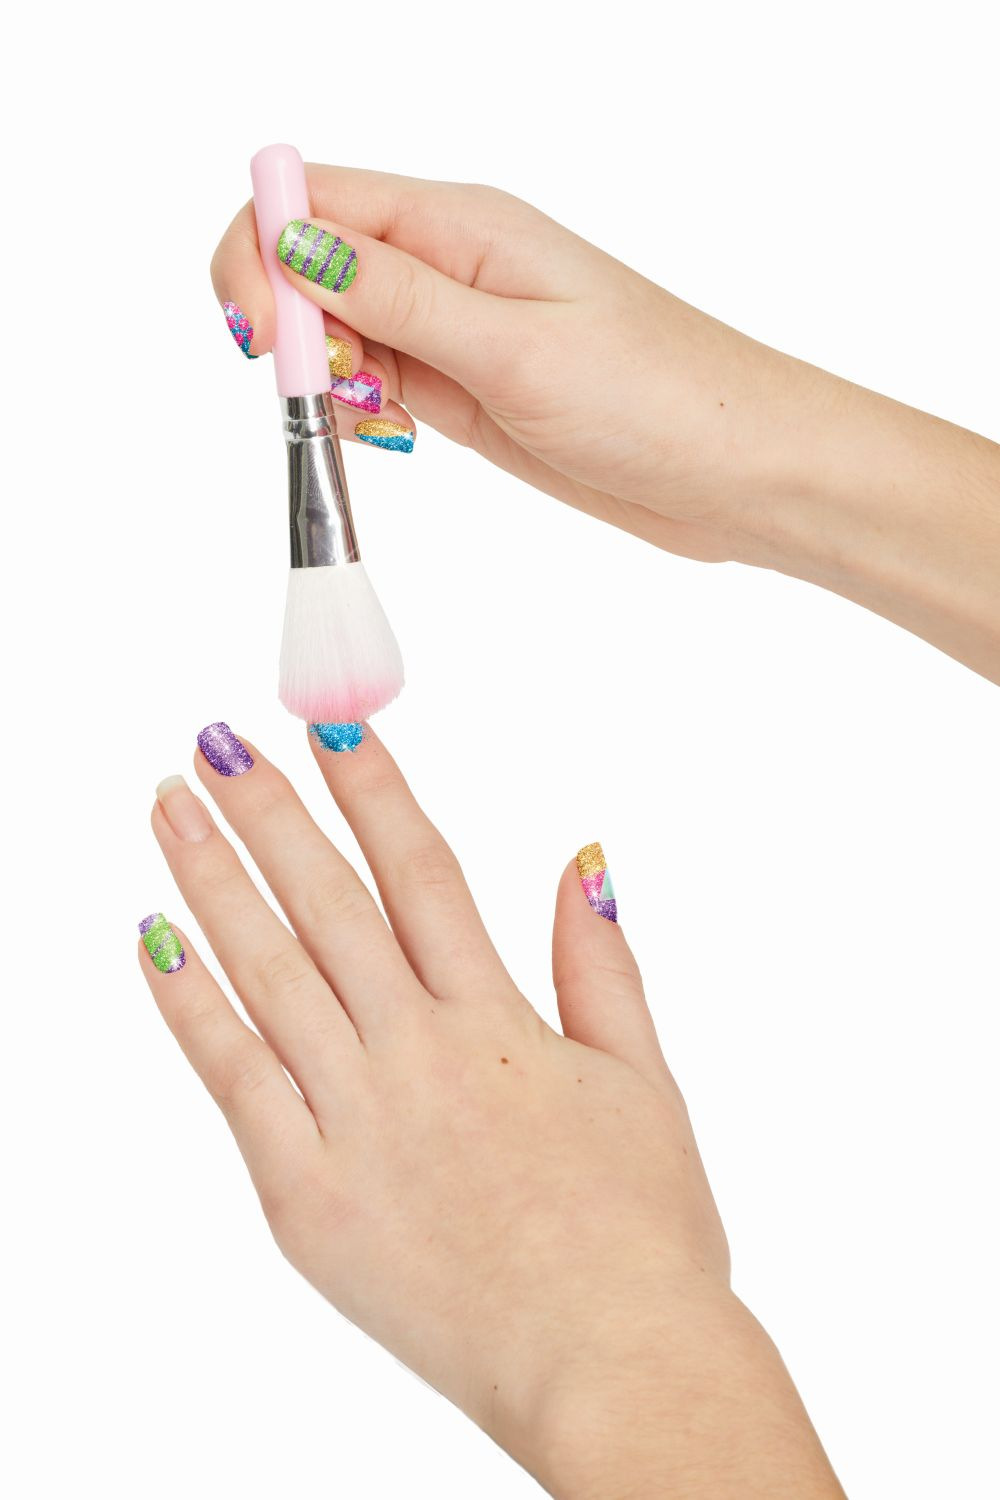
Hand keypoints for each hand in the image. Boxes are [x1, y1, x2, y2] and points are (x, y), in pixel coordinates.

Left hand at [141, 723, 842, 1497]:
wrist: (614, 1366)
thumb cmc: (641, 1233)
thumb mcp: (642, 1080)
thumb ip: (600, 962)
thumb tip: (583, 854)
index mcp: (497, 1021)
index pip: (419, 870)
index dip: (371, 788)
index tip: (327, 723)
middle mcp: (416, 1054)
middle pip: (327, 903)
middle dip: (267, 810)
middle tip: (213, 738)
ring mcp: (353, 1121)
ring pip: (269, 972)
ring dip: (213, 879)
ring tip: (169, 805)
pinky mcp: (305, 1195)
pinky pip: (234, 1080)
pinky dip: (190, 1006)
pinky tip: (154, 938)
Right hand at [213, 166, 999, 682]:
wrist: (733, 473)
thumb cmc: (657, 398)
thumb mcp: (517, 349)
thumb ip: (399, 300)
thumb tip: (291, 242)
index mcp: (462, 226)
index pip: (312, 197)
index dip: (261, 255)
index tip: (266, 341)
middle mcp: (448, 266)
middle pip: (307, 261)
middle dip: (286, 326)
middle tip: (331, 392)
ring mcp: (453, 330)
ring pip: (334, 330)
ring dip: (322, 379)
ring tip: (381, 421)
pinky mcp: (462, 388)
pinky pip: (374, 381)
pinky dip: (357, 411)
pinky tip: (392, 437)